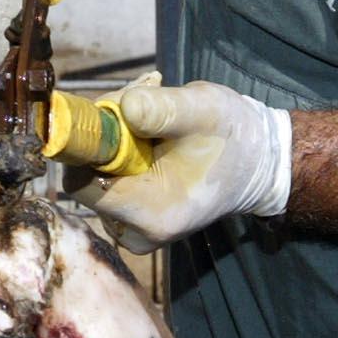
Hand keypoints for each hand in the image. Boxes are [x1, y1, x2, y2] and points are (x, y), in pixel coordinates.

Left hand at [67, 75, 291, 253]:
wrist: (258, 162)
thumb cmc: (233, 135)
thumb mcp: (202, 109)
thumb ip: (161, 109)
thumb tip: (119, 107)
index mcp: (150, 213)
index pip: (80, 181)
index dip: (88, 142)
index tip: (115, 111)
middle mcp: (136, 232)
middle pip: (86, 176)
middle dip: (106, 135)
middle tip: (143, 105)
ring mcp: (133, 230)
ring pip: (95, 177)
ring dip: (114, 141)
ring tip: (155, 119)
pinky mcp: (134, 220)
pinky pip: (108, 183)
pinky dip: (121, 156)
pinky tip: (151, 138)